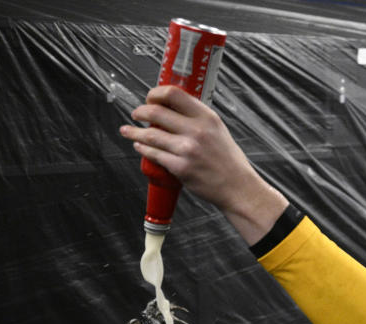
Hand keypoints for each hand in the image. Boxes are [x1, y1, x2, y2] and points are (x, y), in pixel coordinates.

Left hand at [120, 86, 286, 242]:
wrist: (238, 187)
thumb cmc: (229, 161)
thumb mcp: (219, 130)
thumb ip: (198, 119)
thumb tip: (172, 109)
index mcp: (207, 117)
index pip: (174, 94)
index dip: (155, 93)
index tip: (150, 98)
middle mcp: (197, 130)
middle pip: (156, 112)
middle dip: (140, 112)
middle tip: (136, 114)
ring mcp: (187, 149)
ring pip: (150, 134)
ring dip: (134, 131)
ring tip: (128, 130)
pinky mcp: (181, 167)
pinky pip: (154, 154)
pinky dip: (142, 148)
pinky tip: (139, 146)